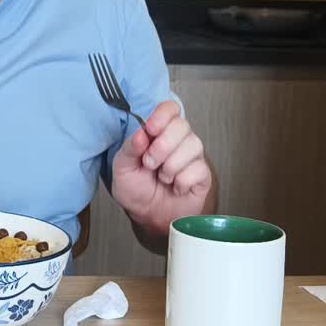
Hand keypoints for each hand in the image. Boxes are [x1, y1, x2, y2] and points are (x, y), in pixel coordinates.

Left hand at [110, 100, 211, 231]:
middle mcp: (178, 140)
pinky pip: (198, 169)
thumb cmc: (136, 189)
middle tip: (150, 163)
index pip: (170, 109)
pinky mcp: (202, 174)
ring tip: (162, 178)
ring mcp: (192, 156)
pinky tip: (175, 187)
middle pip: (182, 125)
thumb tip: (141, 133)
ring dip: (171, 166)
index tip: (150, 129)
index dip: (163, 115)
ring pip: (193, 145)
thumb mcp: (122, 168)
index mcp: (158, 132)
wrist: (148, 216)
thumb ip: (129, 149)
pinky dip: (181, 182)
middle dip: (163, 146)